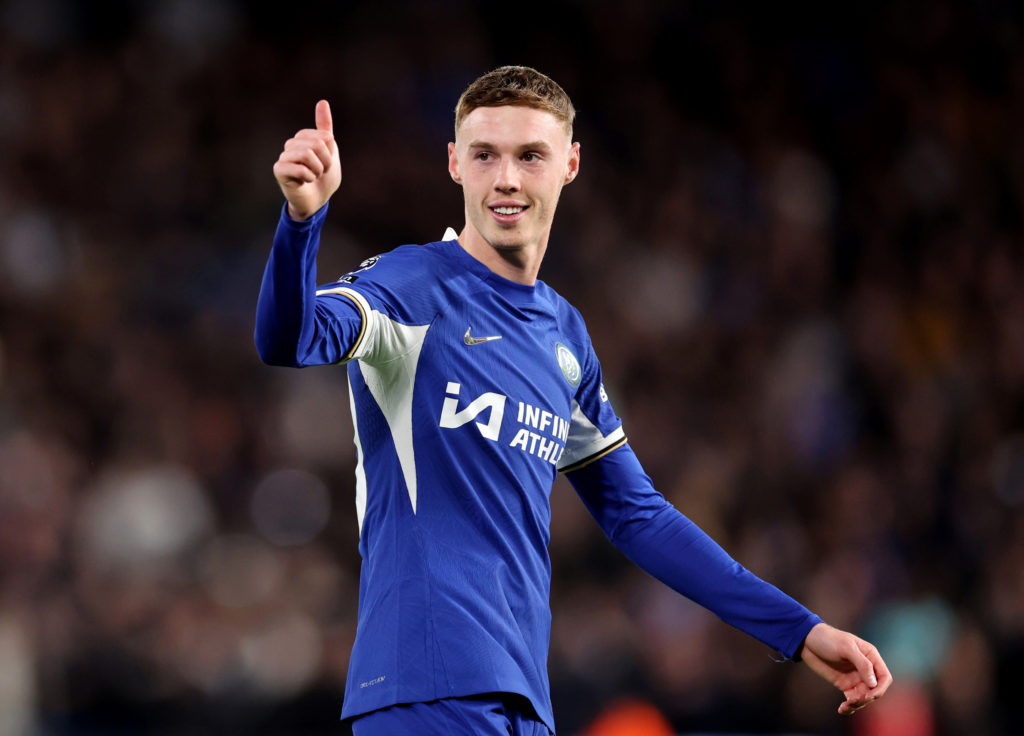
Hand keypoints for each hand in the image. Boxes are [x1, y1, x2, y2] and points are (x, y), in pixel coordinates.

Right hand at [273, 100, 341, 220]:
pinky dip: (308, 177)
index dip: (330, 153)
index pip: (324, 137)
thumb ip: (325, 128)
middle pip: (316, 144)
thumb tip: (322, 102)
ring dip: (317, 170)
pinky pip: (299, 168)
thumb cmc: (324, 178)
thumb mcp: (330, 151)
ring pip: (307, 154)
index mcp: (303, 138)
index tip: (326, 163)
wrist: (318, 201)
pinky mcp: (279, 170)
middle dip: (325, 162)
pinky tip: (305, 182)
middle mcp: (291, 144)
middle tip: (320, 172)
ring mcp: (283, 157)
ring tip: (313, 176)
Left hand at [799, 622, 892, 714]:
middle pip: (875, 690)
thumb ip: (862, 664)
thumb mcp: (846, 647)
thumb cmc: (828, 639)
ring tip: (845, 706)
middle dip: (866, 698)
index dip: (880, 689)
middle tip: (852, 701)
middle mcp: (865, 669)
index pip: (884, 677)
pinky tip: (842, 710)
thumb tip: (874, 684)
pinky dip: (849, 707)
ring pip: (864, 697)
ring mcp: (855, 677)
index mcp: (870, 657)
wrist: (808, 640)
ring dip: (857, 704)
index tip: (869, 695)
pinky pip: (852, 699)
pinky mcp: (845, 684)